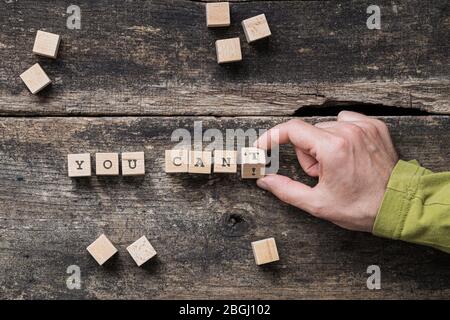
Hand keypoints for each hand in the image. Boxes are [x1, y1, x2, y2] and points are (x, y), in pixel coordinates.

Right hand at [255, 111, 398, 231]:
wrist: (398, 205)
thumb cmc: (362, 207)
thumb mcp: (318, 204)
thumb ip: (286, 190)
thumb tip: (265, 180)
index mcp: (333, 149)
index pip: (292, 130)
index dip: (272, 137)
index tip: (262, 145)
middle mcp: (348, 131)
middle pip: (308, 133)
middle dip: (308, 154)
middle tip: (322, 174)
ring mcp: (364, 126)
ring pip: (325, 127)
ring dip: (324, 145)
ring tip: (339, 166)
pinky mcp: (375, 126)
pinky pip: (345, 121)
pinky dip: (340, 136)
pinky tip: (348, 153)